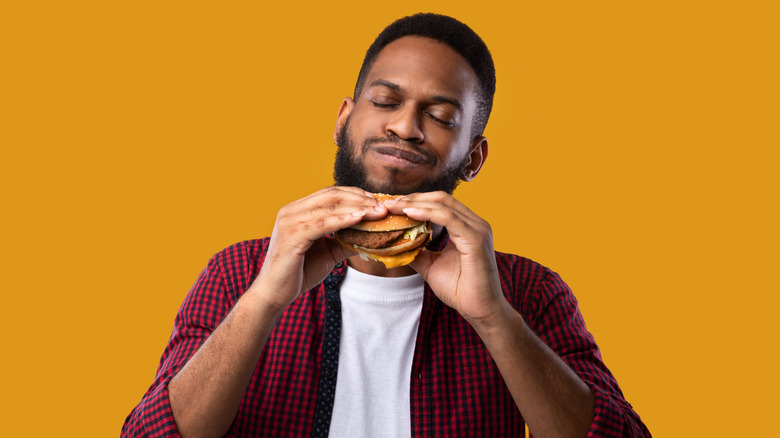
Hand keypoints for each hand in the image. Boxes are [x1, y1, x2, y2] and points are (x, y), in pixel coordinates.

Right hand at [252, 187, 387, 310]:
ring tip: (378, 212)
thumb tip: (370, 237)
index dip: (355, 194)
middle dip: (360, 198)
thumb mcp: (327, 253)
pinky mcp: (292, 236)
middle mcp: (291, 211)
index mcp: (297, 210)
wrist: (274, 294)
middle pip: (331, 195)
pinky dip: (343, 220)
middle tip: (383, 205)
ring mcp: (290, 221)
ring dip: (357, 208)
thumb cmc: (298, 273)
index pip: (330, 194)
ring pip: (329, 207)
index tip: (377, 200)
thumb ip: (344, 241)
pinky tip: (360, 219)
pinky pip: (322, 224)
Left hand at [385, 192, 508, 323]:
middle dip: (413, 198)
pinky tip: (409, 213)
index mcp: (467, 227)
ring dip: (416, 203)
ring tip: (394, 206)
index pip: (440, 203)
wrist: (479, 310)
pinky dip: (427, 213)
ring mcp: (477, 229)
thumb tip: (395, 243)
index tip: (392, 205)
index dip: (416, 200)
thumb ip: (417, 251)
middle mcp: (475, 223)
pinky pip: (448, 218)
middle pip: (441, 198)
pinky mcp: (476, 239)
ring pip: (443, 205)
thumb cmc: (460, 289)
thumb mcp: (431, 266)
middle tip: (389, 202)